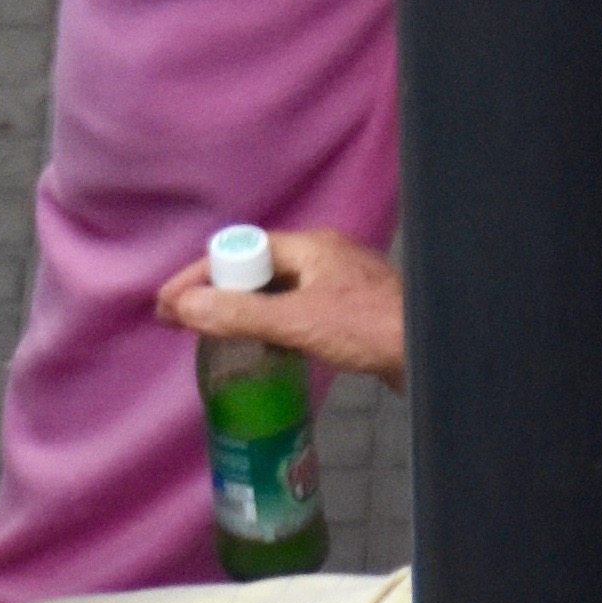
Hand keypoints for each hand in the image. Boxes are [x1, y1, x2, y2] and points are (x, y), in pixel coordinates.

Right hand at [154, 225, 405, 392]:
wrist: (435, 355)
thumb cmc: (371, 330)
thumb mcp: (299, 322)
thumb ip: (242, 314)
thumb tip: (183, 307)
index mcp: (311, 247)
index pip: (239, 251)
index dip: (199, 277)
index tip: (166, 304)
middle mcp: (323, 259)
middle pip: (255, 270)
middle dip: (215, 292)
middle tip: (179, 321)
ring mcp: (339, 286)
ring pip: (276, 293)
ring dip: (241, 310)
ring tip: (209, 335)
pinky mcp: (350, 314)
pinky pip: (295, 312)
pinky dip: (268, 326)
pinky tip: (260, 348)